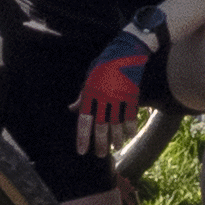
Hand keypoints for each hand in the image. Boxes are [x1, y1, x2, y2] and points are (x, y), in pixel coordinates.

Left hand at [75, 22, 162, 141]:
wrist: (127, 49)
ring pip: (117, 122)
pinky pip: (130, 114)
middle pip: (101, 125)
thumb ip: (82, 96)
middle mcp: (104, 96)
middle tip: (100, 155)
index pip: (84, 120)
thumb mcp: (90, 76)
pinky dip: (130, 126)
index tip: (82, 151)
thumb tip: (71, 110)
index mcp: (90, 92)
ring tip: (116, 148)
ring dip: (116, 138)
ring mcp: (119, 95)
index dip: (83, 137)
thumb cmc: (105, 62)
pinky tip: (130, 135)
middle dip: (100, 142)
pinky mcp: (132, 93)